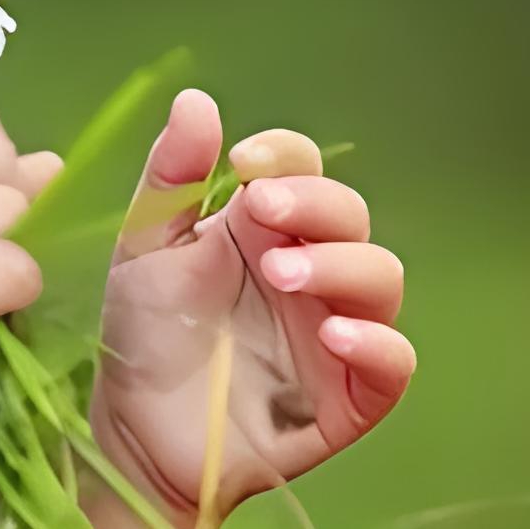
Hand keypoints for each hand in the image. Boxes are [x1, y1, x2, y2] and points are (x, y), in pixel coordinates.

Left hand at [88, 90, 414, 526]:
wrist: (137, 427)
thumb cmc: (145, 330)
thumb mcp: (145, 246)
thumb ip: (170, 178)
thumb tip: (196, 100)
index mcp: (260, 224)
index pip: (300, 167)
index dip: (285, 155)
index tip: (245, 161)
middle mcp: (308, 266)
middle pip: (347, 214)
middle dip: (313, 205)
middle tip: (262, 212)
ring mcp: (335, 327)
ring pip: (379, 277)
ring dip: (340, 264)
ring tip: (282, 275)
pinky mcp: (352, 392)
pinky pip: (393, 361)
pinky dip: (375, 342)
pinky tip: (333, 334)